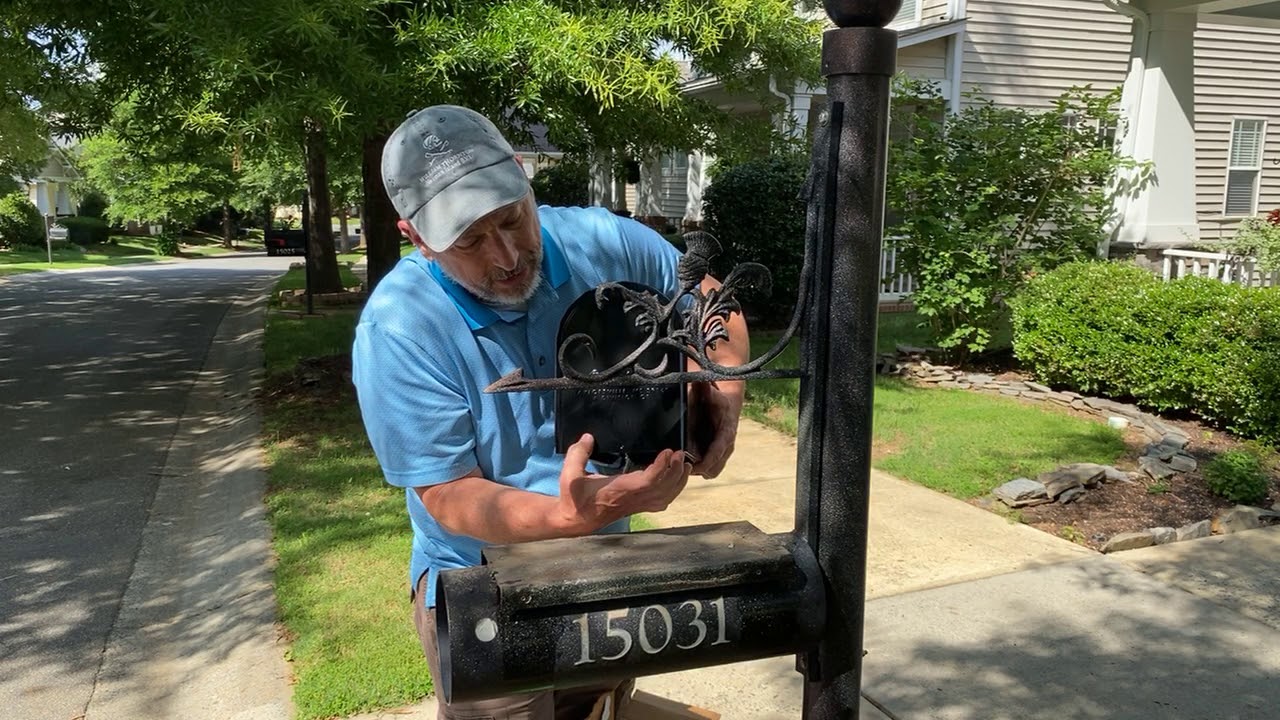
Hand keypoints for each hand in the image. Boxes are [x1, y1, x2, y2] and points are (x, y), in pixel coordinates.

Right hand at [555, 434, 690, 533]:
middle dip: (674, 471)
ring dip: (678, 482)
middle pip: (662, 489)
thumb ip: (578, 454)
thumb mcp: (569, 474)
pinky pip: (662, 502)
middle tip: (680, 453)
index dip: (660, 468)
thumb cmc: (574, 498)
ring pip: (665, 497)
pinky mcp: (638, 508)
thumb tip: (588, 436)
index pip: (646, 482)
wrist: (575, 521)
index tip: (667, 452)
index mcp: (617, 490)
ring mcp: (636, 505)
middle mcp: (631, 499)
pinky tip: (677, 481)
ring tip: (684, 464)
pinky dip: (673, 492)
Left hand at [686, 381, 743, 478]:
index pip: (719, 450)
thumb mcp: (710, 391)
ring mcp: (723, 452)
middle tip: (682, 467)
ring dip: (698, 471)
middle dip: (700, 470)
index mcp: (727, 431)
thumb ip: (704, 388)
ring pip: (712, 471)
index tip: (697, 466)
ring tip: (682, 467)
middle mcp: (727, 445)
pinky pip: (709, 470)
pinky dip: (699, 470)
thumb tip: (698, 380)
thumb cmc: (716, 398)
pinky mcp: (717, 456)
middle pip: (715, 467)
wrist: (726, 404)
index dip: (708, 460)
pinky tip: (686, 464)